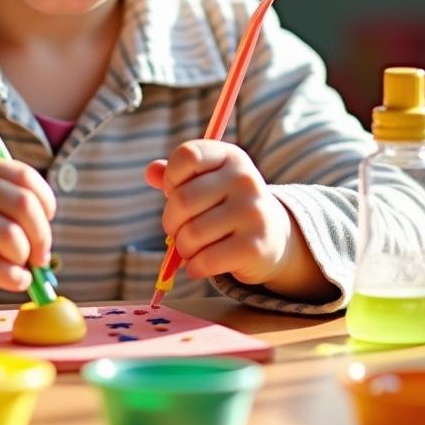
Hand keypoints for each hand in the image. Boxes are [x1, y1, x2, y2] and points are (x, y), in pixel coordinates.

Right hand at [0, 152, 55, 300]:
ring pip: (12, 238)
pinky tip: (12, 282)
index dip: (46, 205)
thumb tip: (45, 241)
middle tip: (40, 258)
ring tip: (18, 270)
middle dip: (41, 237)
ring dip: (25, 260)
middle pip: (25, 206)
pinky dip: (13, 279)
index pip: (25, 178)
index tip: (45, 225)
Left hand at [146, 139, 292, 285]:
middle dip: (170, 222)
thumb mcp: (206, 182)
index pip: (187, 156)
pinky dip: (194, 267)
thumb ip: (175, 175)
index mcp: (230, 156)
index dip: (171, 178)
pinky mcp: (255, 246)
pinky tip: (198, 266)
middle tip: (176, 231)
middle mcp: (245, 179)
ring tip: (190, 249)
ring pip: (191, 234)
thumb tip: (150, 172)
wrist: (273, 237)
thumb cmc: (227, 205)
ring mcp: (252, 211)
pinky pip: (206, 260)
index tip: (175, 192)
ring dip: (182, 248)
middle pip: (182, 200)